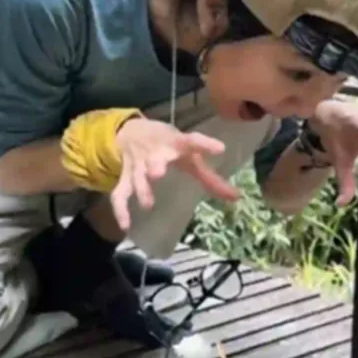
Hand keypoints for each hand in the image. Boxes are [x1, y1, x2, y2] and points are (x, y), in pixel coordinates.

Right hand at [110, 118, 237, 230]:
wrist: (131, 131)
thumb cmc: (168, 145)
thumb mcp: (188, 155)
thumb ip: (210, 178)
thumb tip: (236, 198)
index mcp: (176, 143)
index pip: (192, 141)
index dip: (205, 144)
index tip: (220, 148)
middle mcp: (155, 152)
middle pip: (154, 159)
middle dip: (155, 166)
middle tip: (158, 174)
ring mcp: (138, 165)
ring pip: (137, 176)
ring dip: (141, 188)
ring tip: (148, 205)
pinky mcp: (126, 176)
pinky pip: (120, 192)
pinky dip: (120, 208)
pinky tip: (125, 225)